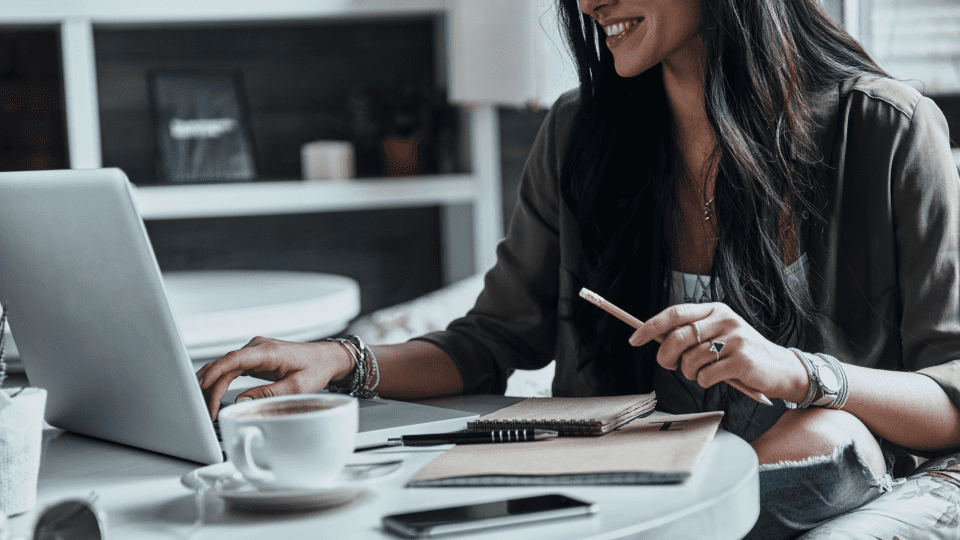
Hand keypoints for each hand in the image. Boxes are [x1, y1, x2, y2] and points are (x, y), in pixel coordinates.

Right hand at [195, 336, 353, 420]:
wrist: (326, 358)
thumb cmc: (316, 368)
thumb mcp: (297, 387)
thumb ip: (270, 394)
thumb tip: (242, 401)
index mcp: (269, 351)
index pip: (234, 359)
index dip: (215, 372)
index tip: (202, 387)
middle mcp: (258, 347)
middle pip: (225, 365)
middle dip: (210, 387)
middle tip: (205, 411)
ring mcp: (255, 351)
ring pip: (225, 366)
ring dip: (212, 384)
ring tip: (203, 405)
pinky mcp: (254, 358)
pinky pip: (232, 369)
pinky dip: (220, 381)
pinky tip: (211, 394)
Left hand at [627, 303, 808, 402]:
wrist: (781, 368)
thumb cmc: (742, 354)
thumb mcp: (719, 335)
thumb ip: (692, 334)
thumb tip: (656, 340)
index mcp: (715, 310)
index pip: (675, 313)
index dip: (651, 327)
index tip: (634, 339)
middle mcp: (725, 320)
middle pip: (678, 338)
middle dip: (666, 357)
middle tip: (669, 366)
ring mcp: (735, 339)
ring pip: (690, 360)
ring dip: (689, 373)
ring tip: (702, 373)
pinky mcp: (742, 360)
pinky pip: (705, 376)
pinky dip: (704, 382)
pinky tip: (717, 378)